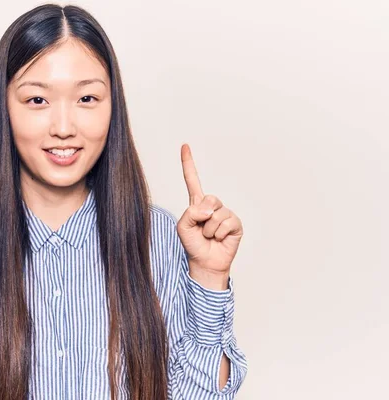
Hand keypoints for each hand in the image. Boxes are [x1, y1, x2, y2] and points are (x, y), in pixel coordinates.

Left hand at [177, 144, 242, 287]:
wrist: (205, 263)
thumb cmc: (193, 244)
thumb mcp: (182, 227)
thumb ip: (190, 213)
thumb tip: (208, 209)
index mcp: (197, 203)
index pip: (192, 180)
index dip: (188, 163)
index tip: (185, 145)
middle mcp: (212, 206)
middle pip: (209, 198)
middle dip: (203, 216)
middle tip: (201, 229)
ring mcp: (226, 214)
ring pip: (217, 214)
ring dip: (209, 230)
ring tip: (209, 237)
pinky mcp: (236, 224)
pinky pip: (226, 224)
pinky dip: (219, 234)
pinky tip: (219, 239)